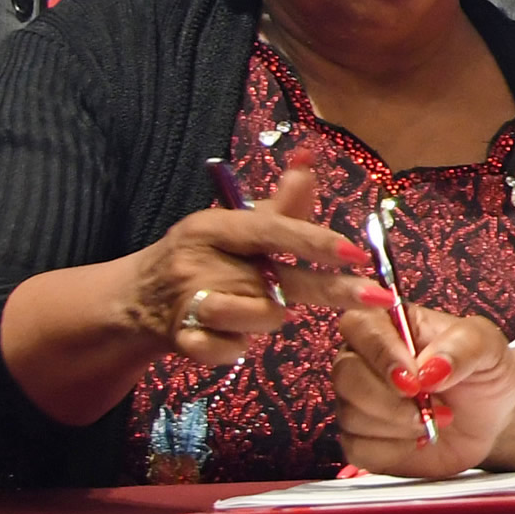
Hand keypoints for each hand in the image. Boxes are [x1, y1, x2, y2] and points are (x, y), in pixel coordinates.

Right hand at [117, 167, 371, 369]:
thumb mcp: (232, 226)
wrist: (134, 299)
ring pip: (264, 318)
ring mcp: (188, 302)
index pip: (271, 231)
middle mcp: (200, 261)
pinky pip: (234, 352)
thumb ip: (279, 205)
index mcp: (213, 226)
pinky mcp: (182, 341)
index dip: (315, 241)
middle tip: (380, 297)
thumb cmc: (200, 256)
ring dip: (268, 319)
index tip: (358, 253)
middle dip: (331, 290)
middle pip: (277, 281)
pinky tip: (225, 336)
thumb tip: (309, 161)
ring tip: (250, 307)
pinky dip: (237, 348)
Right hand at [333, 305, 514, 475]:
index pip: (359, 325)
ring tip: (438, 419)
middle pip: (345, 374)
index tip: (413, 379)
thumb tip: (429, 369)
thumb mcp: (487, 346)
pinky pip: (358, 447)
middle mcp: (364, 359)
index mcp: (389, 324)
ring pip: (351, 413)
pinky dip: (394, 448)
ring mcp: (358, 401)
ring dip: (398, 423)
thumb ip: (462, 346)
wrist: (493, 418)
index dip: (380, 353)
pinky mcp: (361, 439)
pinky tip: (421, 438)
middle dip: (387, 397)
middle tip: (429, 405)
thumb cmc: (484, 370)